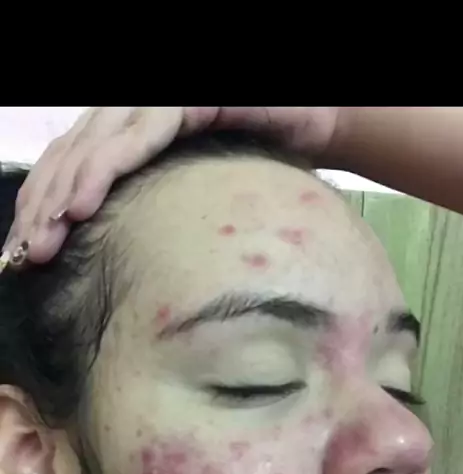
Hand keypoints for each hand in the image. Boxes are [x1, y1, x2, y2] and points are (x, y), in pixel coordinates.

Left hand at [4, 106, 339, 264]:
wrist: (316, 122)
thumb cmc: (258, 165)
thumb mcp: (194, 199)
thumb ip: (156, 214)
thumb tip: (127, 264)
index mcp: (127, 134)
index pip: (70, 166)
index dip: (43, 205)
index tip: (27, 253)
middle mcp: (132, 112)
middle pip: (69, 156)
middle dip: (42, 207)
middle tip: (26, 255)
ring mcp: (155, 102)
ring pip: (92, 145)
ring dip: (64, 194)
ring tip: (45, 238)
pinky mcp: (185, 100)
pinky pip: (137, 134)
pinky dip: (106, 168)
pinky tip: (82, 204)